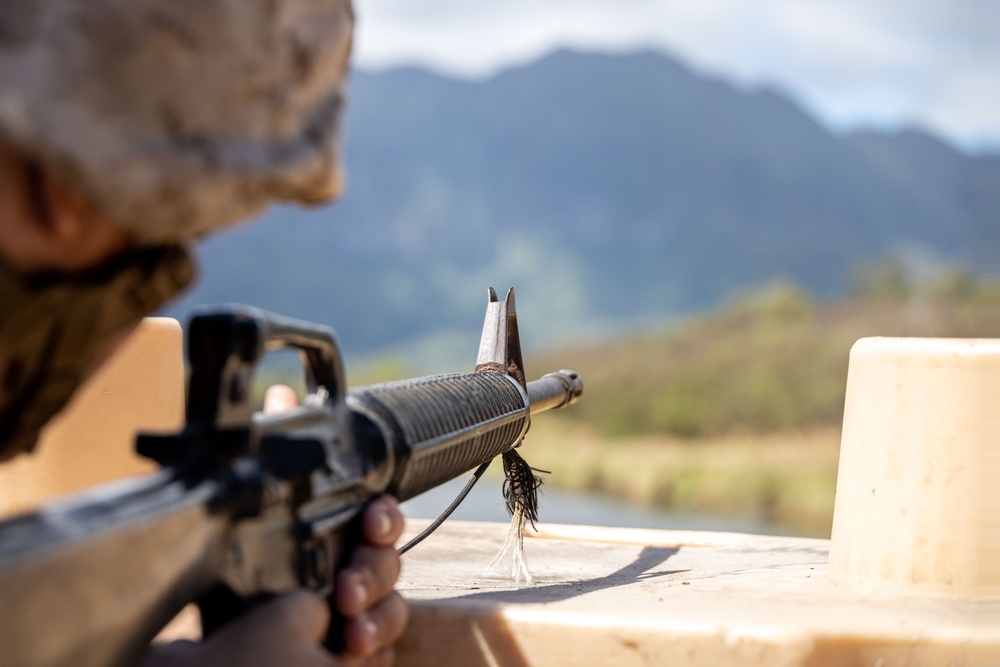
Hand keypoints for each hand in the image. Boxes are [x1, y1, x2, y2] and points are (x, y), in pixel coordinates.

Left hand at [143, 385, 408, 665]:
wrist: (230, 635)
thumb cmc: (246, 566)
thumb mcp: (258, 504)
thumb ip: (275, 446)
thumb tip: (280, 393)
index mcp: (338, 532)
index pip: (380, 517)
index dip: (383, 517)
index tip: (370, 521)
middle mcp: (353, 566)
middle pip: (390, 560)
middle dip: (374, 568)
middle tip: (347, 582)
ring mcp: (358, 606)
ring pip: (394, 602)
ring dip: (376, 608)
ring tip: (347, 617)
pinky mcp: (358, 639)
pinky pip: (387, 640)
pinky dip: (375, 638)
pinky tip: (353, 643)